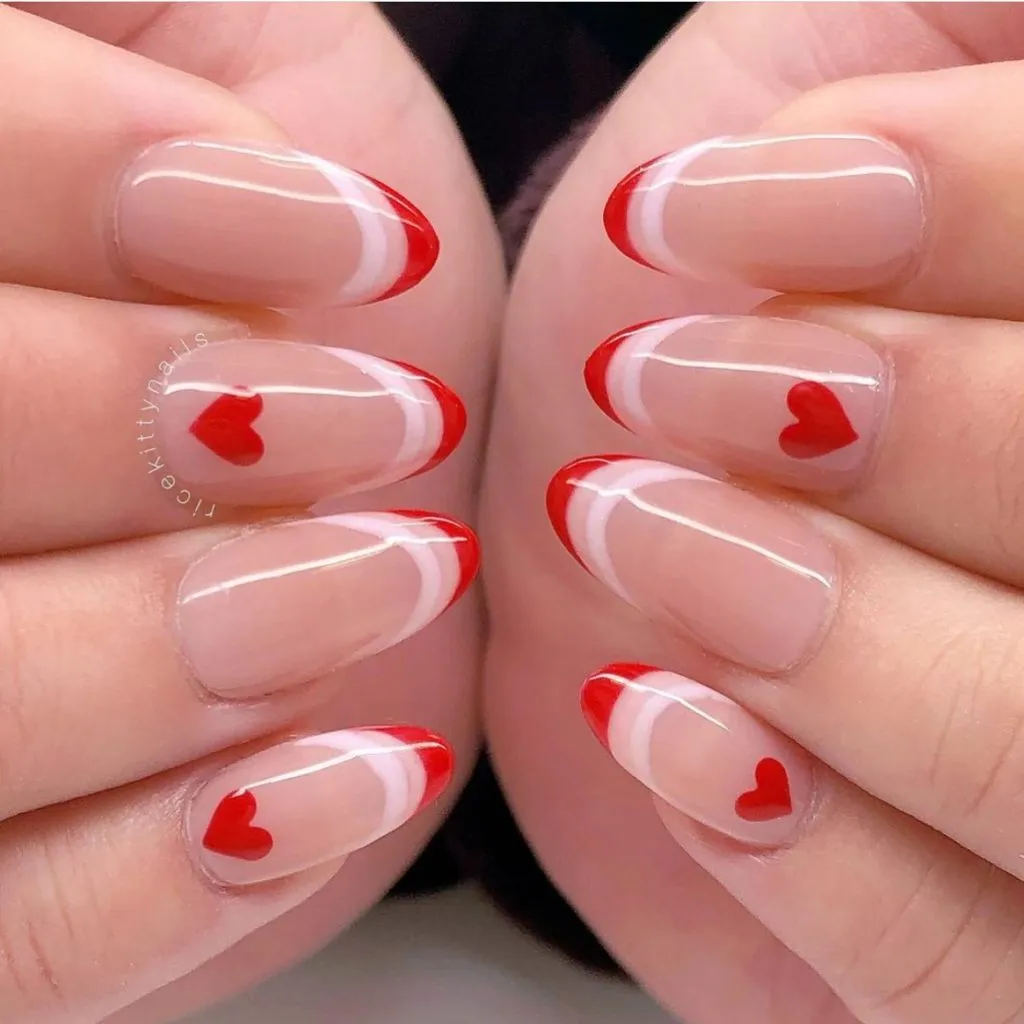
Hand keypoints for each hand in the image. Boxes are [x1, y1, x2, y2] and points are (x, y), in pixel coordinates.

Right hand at [0, 4, 501, 1021]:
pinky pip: (29, 936)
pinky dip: (176, 878)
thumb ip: (145, 53)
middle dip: (122, 423)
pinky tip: (355, 777)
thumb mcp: (236, 54)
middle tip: (383, 415)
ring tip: (392, 572)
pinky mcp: (2, 892)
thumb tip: (197, 153)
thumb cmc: (319, 255)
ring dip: (162, 649)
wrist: (378, 451)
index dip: (74, 179)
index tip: (355, 235)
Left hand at [484, 4, 1023, 1020]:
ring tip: (634, 530)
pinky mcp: (970, 970)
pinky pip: (948, 971)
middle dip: (937, 430)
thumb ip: (938, 50)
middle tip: (666, 379)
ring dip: (855, 647)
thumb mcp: (819, 89)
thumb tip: (942, 82)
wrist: (601, 511)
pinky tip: (659, 725)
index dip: (979, 206)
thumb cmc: (697, 300)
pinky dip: (819, 861)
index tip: (709, 207)